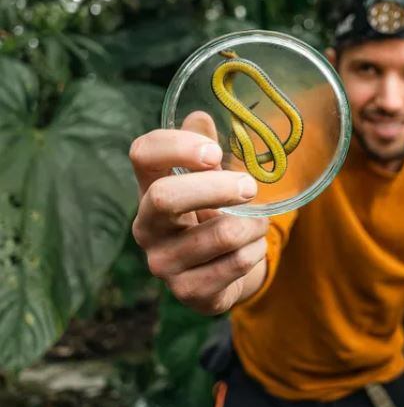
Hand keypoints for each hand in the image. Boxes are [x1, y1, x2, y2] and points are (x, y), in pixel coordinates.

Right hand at [129, 111, 268, 314]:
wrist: (221, 273)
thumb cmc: (213, 213)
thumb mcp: (209, 179)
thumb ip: (204, 146)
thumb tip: (201, 114)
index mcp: (149, 188)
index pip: (142, 154)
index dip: (178, 147)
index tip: (216, 152)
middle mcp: (146, 226)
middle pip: (166, 197)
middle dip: (218, 188)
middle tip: (250, 187)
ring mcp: (162, 263)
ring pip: (219, 235)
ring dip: (253, 225)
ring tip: (259, 222)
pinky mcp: (187, 292)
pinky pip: (235, 264)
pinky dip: (255, 251)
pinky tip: (253, 248)